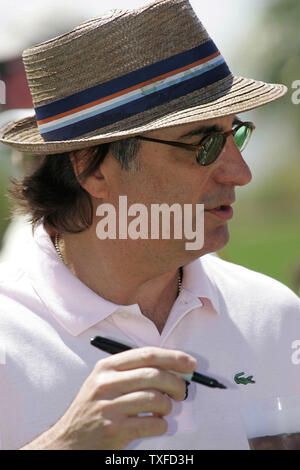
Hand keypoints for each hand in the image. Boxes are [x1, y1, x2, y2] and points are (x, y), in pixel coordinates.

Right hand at [52, 347, 196, 449]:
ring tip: (164, 410)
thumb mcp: (104, 382)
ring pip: (154, 398)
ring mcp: (109, 407)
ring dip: (168, 406)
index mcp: (106, 367)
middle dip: (176, 383)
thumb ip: (132, 372)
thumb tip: (172, 369)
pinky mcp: (114, 430)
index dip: (173, 357)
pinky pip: (151, 423)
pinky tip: (156, 423)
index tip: (189, 363)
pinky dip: (162, 425)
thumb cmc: (92, 410)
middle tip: (181, 391)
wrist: (68, 440)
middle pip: (153, 375)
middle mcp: (105, 383)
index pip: (146, 354)